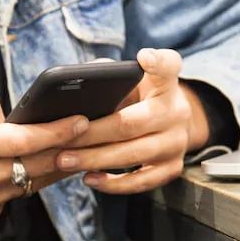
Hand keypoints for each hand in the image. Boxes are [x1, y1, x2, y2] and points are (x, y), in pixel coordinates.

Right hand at [0, 91, 87, 225]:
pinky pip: (16, 193)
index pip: (25, 139)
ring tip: (78, 147)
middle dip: (69, 148)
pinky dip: (28, 179)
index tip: (82, 120)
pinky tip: (41, 165)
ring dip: (56, 165)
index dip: (57, 131)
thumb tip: (13, 117)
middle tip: (93, 132)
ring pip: (34, 182)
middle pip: (39, 164)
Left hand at [54, 49, 210, 193]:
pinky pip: (141, 181)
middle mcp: (177, 111)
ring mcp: (178, 142)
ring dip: (95, 159)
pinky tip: (88, 178)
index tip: (143, 57)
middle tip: (62, 139)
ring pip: (133, 154)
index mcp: (167, 83)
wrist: (170, 125)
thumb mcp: (131, 81)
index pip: (169, 65)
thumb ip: (110, 76)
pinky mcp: (173, 168)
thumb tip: (77, 83)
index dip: (157, 62)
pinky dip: (113, 183)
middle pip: (131, 122)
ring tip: (64, 161)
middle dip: (92, 133)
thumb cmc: (138, 98)